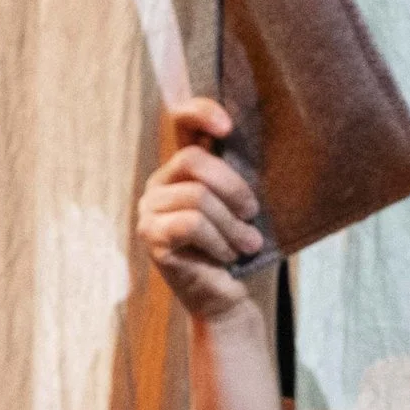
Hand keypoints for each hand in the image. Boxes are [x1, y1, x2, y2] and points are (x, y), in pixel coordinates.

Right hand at [135, 96, 269, 320]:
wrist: (227, 296)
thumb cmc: (239, 247)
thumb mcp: (243, 206)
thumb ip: (241, 174)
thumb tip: (258, 141)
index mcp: (184, 168)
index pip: (180, 121)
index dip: (201, 113)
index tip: (228, 127)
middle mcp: (160, 183)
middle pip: (193, 161)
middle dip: (233, 188)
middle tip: (252, 214)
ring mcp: (151, 210)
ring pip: (197, 197)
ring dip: (231, 225)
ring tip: (247, 244)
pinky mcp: (152, 237)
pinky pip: (191, 224)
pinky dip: (218, 240)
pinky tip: (227, 255)